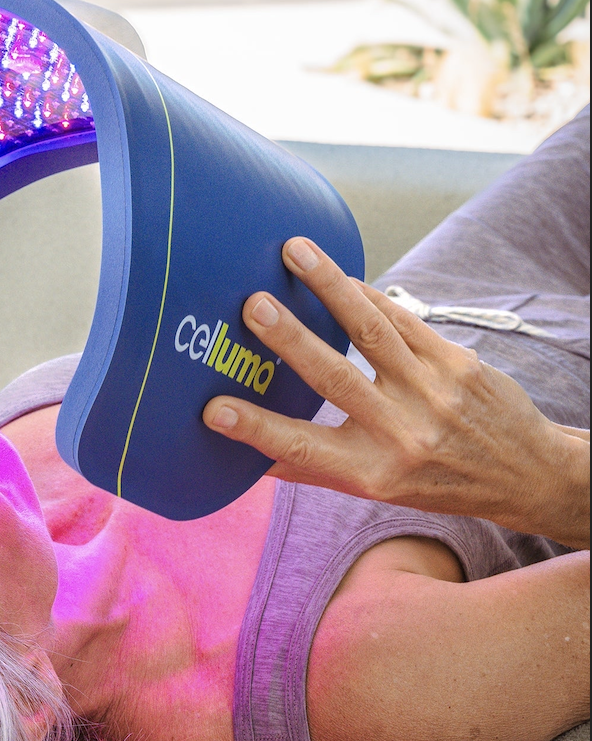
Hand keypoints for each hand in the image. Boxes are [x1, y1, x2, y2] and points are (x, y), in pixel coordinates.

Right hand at [201, 238, 589, 548]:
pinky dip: (365, 294)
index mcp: (373, 472)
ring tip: (295, 252)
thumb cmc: (439, 483)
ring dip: (329, 287)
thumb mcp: (375, 489)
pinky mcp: (455, 361)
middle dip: (291, 340)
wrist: (526, 474)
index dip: (257, 430)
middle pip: (337, 378)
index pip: (304, 449)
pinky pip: (401, 319)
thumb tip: (251, 457)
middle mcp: (403, 432)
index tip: (214, 410)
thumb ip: (316, 469)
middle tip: (253, 306)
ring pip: (371, 331)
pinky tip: (335, 273)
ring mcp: (433, 392)